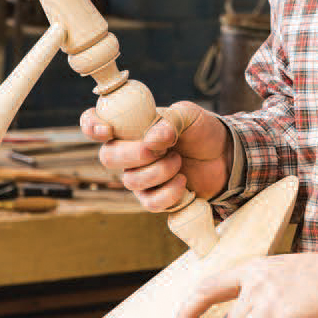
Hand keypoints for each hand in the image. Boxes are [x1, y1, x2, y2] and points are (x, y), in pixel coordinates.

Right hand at [78, 98, 230, 211]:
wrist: (225, 157)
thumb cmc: (201, 130)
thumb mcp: (189, 115)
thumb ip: (171, 121)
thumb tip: (153, 139)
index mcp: (130, 125)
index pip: (94, 122)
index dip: (92, 126)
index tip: (107, 131)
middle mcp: (128, 151)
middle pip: (107, 157)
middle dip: (133, 154)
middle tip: (160, 150)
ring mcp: (139, 176)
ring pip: (131, 181)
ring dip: (158, 171)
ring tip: (179, 161)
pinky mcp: (154, 198)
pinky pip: (149, 202)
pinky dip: (168, 193)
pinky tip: (183, 181)